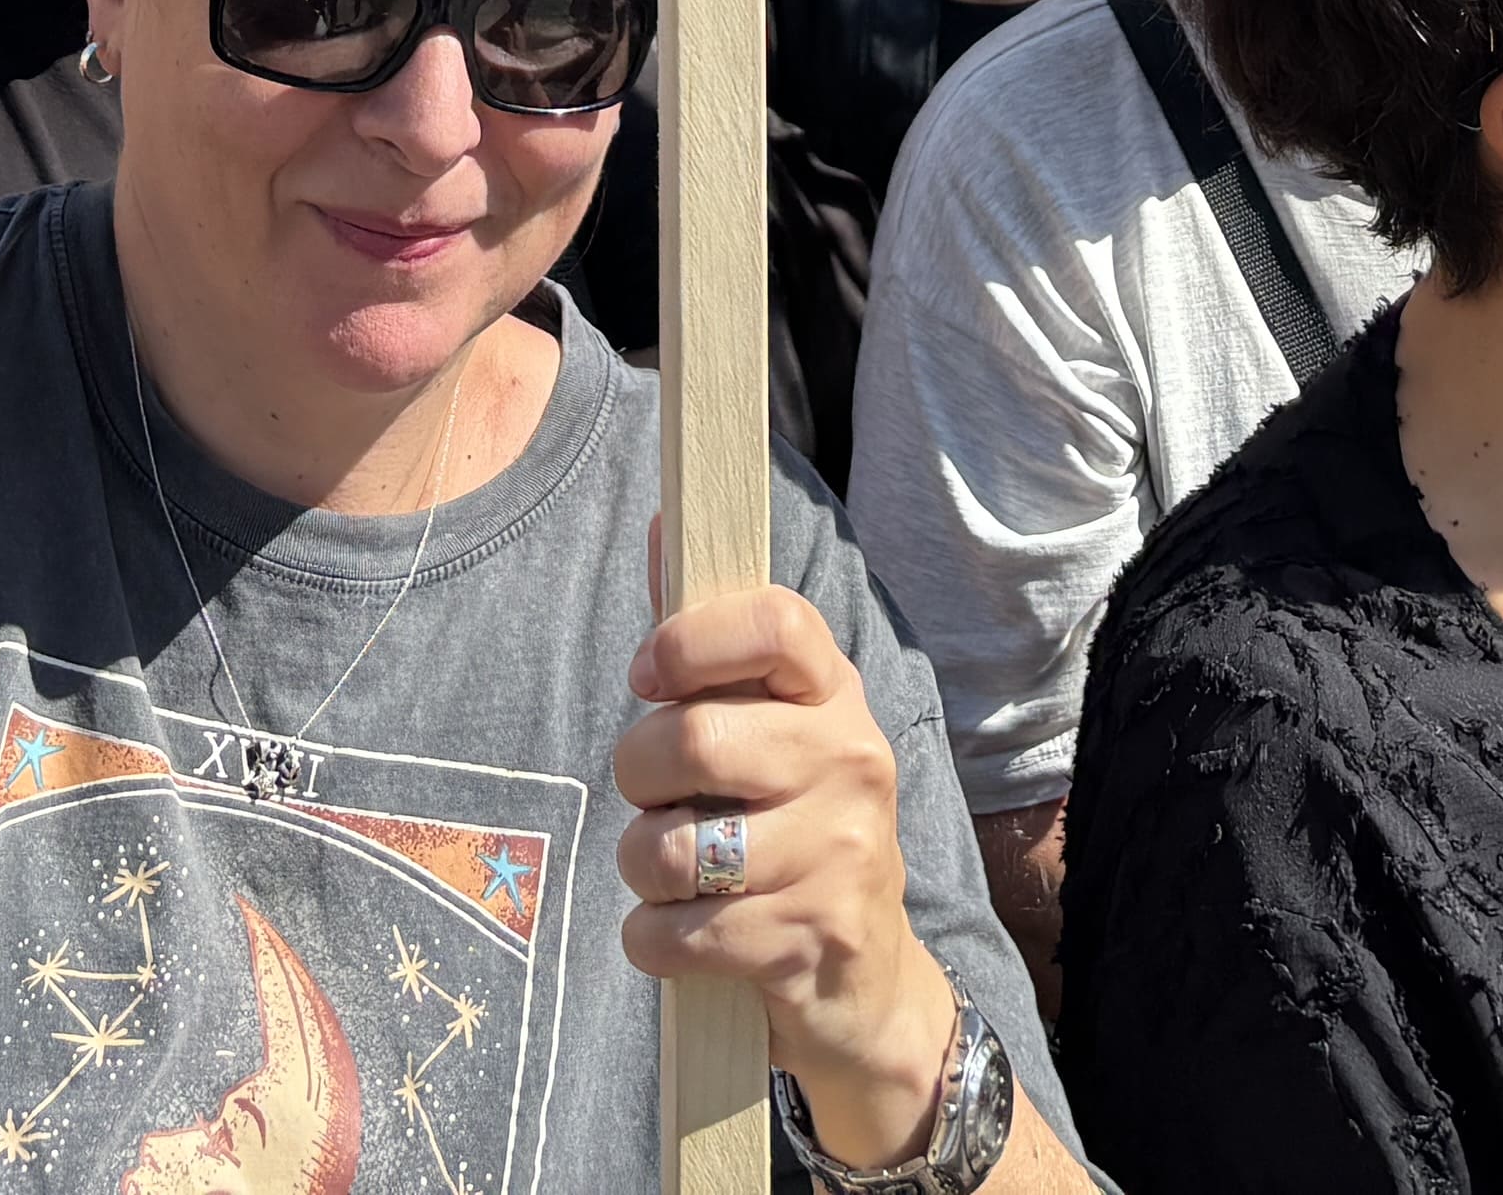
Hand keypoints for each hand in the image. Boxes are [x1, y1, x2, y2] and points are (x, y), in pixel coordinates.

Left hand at [614, 542, 954, 1166]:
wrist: (865, 978)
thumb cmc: (791, 826)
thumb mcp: (771, 730)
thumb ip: (709, 645)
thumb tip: (663, 526)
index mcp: (835, 695)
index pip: (774, 621)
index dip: (689, 642)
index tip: (648, 678)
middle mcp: (851, 761)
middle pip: (695, 740)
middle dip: (637, 774)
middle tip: (652, 797)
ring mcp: (839, 853)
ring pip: (672, 848)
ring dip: (641, 867)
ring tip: (669, 871)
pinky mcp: (811, 938)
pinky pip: (676, 933)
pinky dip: (651, 940)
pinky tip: (679, 933)